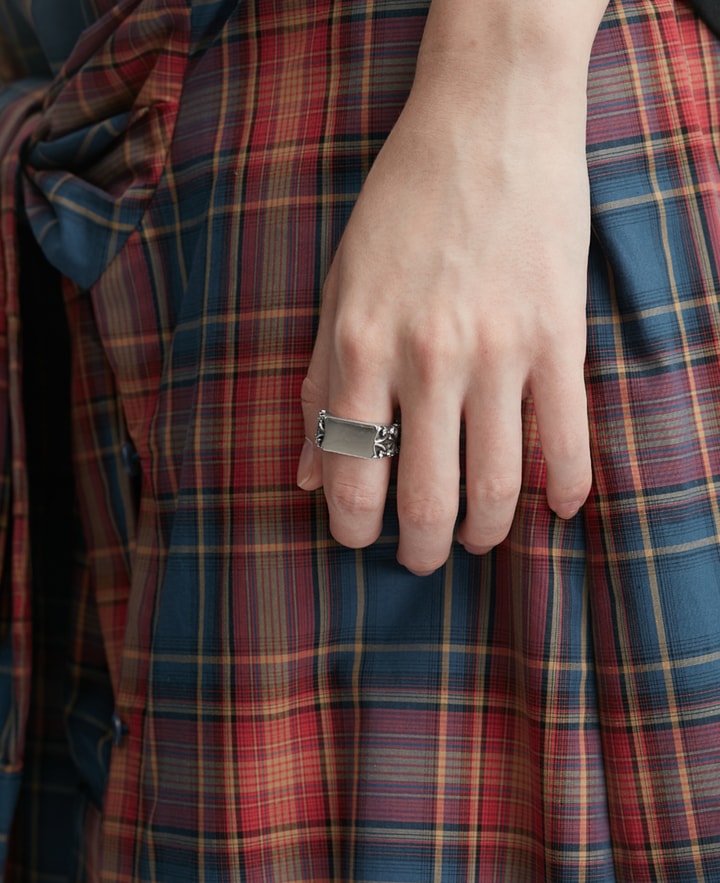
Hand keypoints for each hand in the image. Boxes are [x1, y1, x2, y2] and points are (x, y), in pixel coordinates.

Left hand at [297, 73, 592, 574]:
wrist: (487, 120)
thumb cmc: (401, 205)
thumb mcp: (339, 288)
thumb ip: (319, 384)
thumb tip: (306, 476)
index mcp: (360, 346)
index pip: (350, 474)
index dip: (353, 527)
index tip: (360, 540)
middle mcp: (427, 358)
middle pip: (425, 497)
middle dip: (420, 549)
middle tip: (420, 558)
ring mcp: (499, 351)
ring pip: (499, 486)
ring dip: (487, 533)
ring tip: (479, 541)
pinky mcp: (560, 337)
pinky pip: (570, 440)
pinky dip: (567, 490)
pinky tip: (559, 510)